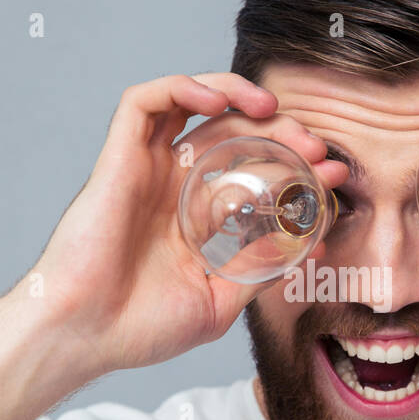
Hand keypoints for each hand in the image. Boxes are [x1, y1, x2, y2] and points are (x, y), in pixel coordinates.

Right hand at [23, 73, 345, 376]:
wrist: (84, 334)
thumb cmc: (141, 328)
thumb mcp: (221, 302)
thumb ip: (261, 269)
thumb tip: (310, 242)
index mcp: (199, 218)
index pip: (256, 173)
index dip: (297, 167)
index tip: (333, 178)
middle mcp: (175, 186)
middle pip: (235, 133)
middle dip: (280, 133)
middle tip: (315, 148)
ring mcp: (148, 168)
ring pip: (195, 103)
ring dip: (239, 96)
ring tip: (275, 112)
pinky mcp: (120, 156)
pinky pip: (147, 100)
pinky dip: (185, 85)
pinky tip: (219, 100)